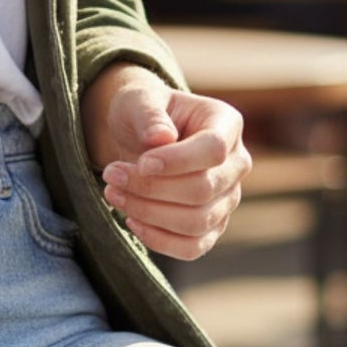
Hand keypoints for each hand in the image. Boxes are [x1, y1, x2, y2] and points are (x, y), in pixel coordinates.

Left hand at [84, 63, 251, 260]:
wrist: (141, 134)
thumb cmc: (144, 111)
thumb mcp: (139, 99)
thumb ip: (149, 114)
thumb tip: (161, 138)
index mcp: (226, 123)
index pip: (214, 150)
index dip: (178, 161)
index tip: (141, 162)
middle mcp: (236, 163)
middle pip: (203, 189)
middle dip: (151, 187)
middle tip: (110, 175)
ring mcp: (228, 198)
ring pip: (197, 222)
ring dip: (149, 212)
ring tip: (113, 193)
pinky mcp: (213, 225)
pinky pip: (193, 247)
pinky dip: (159, 240)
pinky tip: (131, 220)